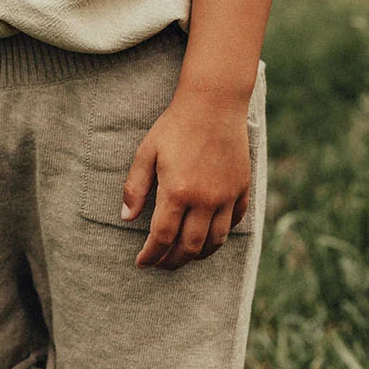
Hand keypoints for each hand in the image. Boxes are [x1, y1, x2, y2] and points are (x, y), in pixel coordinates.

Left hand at [124, 88, 251, 270]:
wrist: (214, 104)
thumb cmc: (175, 126)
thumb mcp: (146, 152)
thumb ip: (135, 187)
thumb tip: (126, 217)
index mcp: (177, 192)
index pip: (162, 238)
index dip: (151, 255)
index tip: (142, 262)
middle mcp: (205, 199)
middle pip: (190, 247)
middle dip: (173, 261)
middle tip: (161, 263)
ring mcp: (226, 196)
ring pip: (215, 241)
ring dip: (197, 254)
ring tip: (183, 255)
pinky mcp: (242, 189)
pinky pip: (233, 223)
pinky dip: (219, 235)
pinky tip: (207, 236)